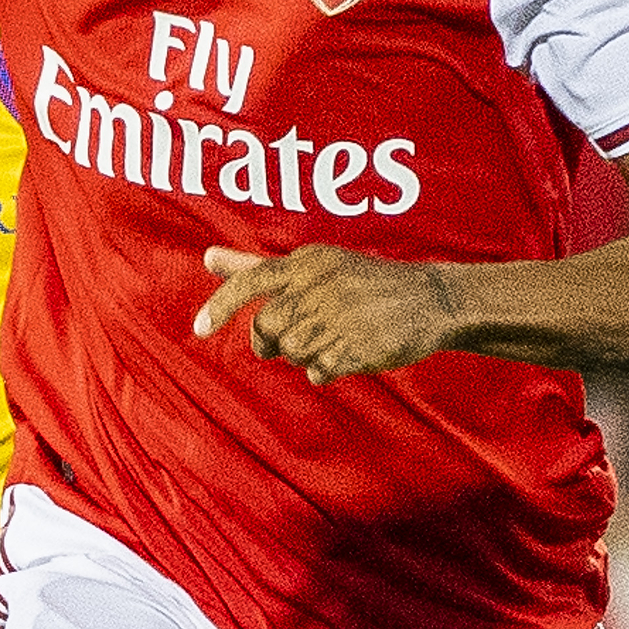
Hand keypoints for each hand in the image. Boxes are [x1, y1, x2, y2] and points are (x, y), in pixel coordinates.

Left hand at [194, 245, 458, 384]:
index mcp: (308, 263)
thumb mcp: (314, 265)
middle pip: (268, 327)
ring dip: (304, 356)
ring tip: (331, 341)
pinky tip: (345, 356)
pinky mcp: (359, 347)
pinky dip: (325, 370)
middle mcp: (320, 286)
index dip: (221, 306)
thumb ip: (257, 265)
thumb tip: (206, 256)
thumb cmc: (363, 283)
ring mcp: (340, 317)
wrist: (430, 300)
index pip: (251, 280)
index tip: (198, 329)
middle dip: (271, 343)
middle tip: (290, 341)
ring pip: (291, 352)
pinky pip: (318, 372)